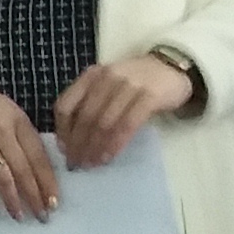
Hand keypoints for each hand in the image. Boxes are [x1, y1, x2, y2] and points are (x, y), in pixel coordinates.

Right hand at [0, 56, 60, 221]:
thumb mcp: (7, 111)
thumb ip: (22, 135)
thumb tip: (37, 168)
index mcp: (18, 121)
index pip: (39, 155)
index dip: (48, 181)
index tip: (55, 201)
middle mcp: (3, 130)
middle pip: (24, 169)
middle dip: (35, 196)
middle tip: (43, 216)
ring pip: (3, 176)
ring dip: (13, 199)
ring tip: (20, 217)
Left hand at [50, 53, 194, 169]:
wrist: (171, 69)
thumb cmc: (134, 83)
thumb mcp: (106, 86)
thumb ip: (88, 104)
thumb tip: (70, 141)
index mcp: (90, 76)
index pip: (66, 105)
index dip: (62, 131)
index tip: (64, 150)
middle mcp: (106, 78)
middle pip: (84, 117)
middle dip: (78, 145)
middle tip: (77, 164)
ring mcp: (128, 85)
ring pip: (104, 122)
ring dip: (95, 148)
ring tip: (92, 164)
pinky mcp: (149, 96)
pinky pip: (126, 125)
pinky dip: (115, 144)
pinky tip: (110, 156)